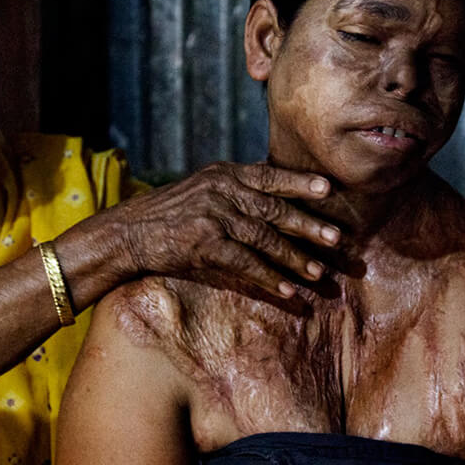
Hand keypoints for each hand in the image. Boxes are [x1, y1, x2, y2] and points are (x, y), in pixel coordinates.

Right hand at [108, 162, 339, 298]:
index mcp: (224, 173)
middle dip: (308, 225)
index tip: (327, 189)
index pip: (269, 175)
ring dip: (294, 258)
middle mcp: (221, 190)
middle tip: (337, 239)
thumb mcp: (202, 188)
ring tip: (318, 274)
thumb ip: (235, 187)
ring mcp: (213, 216)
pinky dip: (269, 278)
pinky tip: (287, 291)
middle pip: (274, 209)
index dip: (299, 182)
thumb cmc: (169, 214)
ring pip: (264, 238)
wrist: (128, 233)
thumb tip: (275, 190)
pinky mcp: (204, 244)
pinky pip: (245, 263)